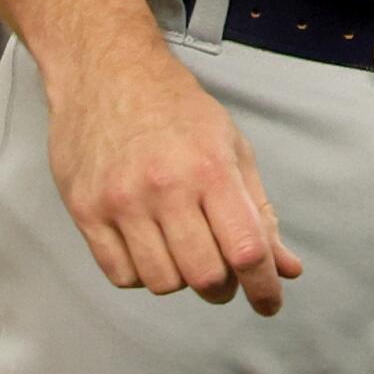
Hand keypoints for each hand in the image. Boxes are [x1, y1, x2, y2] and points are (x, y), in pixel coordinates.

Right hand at [45, 41, 303, 315]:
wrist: (107, 71)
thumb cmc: (175, 109)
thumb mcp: (230, 147)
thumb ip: (259, 211)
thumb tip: (287, 269)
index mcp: (210, 167)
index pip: (247, 249)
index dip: (264, 287)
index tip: (269, 302)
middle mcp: (165, 187)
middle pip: (205, 276)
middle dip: (222, 286)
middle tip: (222, 272)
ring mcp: (122, 201)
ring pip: (163, 283)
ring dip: (180, 279)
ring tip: (181, 247)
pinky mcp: (86, 211)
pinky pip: (121, 276)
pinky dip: (142, 273)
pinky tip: (147, 244)